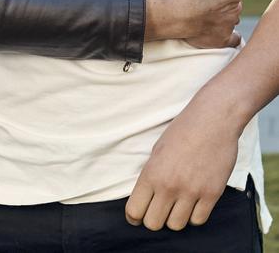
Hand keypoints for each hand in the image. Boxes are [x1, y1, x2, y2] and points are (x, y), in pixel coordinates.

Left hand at [125, 94, 238, 230]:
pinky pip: (198, 220)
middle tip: (158, 209)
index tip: (137, 216)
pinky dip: (194, 215)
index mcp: (151, 173)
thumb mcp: (157, 150)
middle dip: (153, 219)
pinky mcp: (211, 194)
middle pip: (153, 223)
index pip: (135, 211)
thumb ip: (151, 175)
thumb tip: (146, 198)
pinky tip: (193, 202)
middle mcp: (169, 186)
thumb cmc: (182, 130)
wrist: (212, 120)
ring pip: (176, 225)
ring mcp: (191, 192)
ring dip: (174, 217)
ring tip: (177, 203)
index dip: (134, 216)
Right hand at [177, 0, 243, 47]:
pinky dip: (231, 38)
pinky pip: (232, 40)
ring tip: (209, 16)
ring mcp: (229, 25)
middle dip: (224, 3)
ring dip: (225, 18)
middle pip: (233, 5)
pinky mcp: (221, 39)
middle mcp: (236, 8)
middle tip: (208, 1)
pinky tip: (228, 35)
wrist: (183, 11)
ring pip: (231, 20)